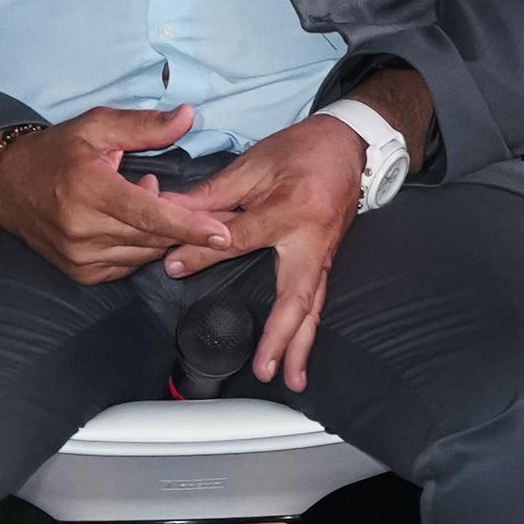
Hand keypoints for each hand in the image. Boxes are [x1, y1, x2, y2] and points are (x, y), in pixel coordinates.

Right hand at [0, 105, 234, 282]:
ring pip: (144, 255)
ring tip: (146, 202)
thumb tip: (188, 117)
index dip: (188, 225)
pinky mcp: (80, 272)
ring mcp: (80, 256)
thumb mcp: (97, 126)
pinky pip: (128, 266)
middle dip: (183, 227)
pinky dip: (141, 247)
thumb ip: (145, 125)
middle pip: (153, 238)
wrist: (6, 184)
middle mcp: (83, 229)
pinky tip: (132, 223)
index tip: (222, 233)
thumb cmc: (57, 151)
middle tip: (200, 208)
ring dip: (159, 235)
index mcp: (90, 190)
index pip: (149, 214)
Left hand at [164, 118, 367, 388]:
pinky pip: (319, 300)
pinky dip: (308, 330)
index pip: (240, 239)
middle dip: (282, 337)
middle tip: (265, 370)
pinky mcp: (328, 260)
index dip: (205, 251)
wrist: (350, 144)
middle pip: (297, 297)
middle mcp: (313, 240)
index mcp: (291, 210)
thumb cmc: (303, 149)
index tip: (175, 264)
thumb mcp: (255, 164)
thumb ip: (215, 196)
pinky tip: (300, 355)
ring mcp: (325, 254)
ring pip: (314, 308)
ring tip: (291, 380)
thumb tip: (173, 215)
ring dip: (301, 346)